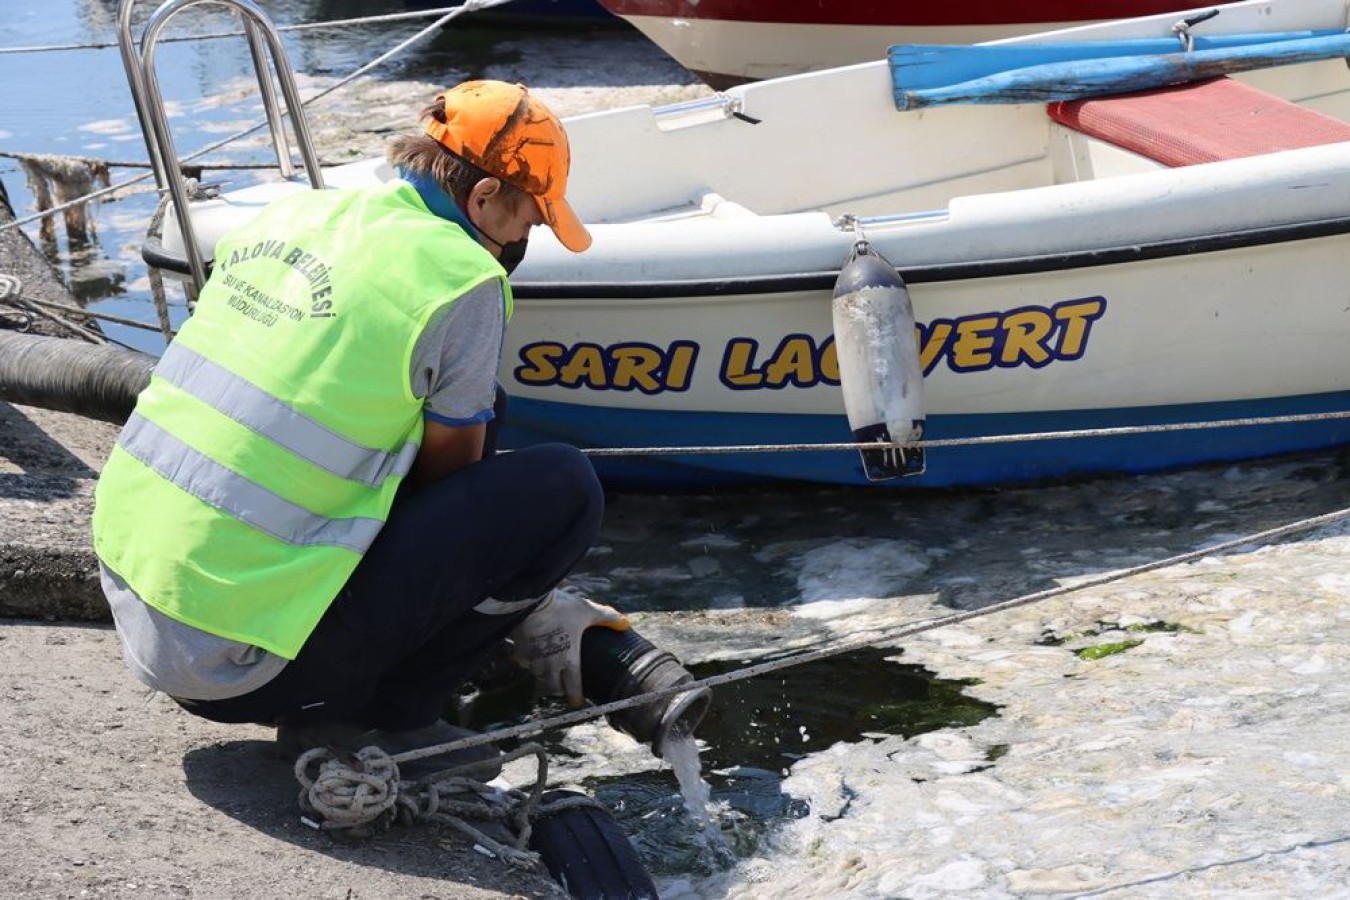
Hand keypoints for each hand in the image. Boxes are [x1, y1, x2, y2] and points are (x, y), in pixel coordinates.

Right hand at [509, 587, 627, 705]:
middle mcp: (550, 665)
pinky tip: (530, 656)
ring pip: (539, 677)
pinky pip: (524, 663)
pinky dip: (528, 662)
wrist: (531, 602)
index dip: (576, 697)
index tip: (577, 701)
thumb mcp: (588, 612)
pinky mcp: (520, 651)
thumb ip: (607, 618)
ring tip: (549, 672)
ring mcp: (533, 660)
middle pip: (554, 687)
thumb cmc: (562, 609)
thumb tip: (626, 623)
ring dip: (544, 677)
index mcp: (569, 660)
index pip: (573, 687)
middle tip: (564, 685)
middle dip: (560, 688)